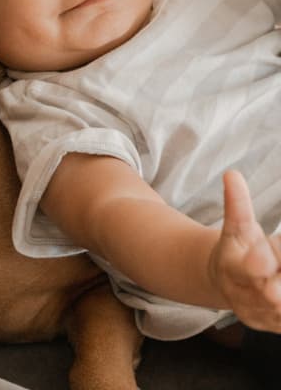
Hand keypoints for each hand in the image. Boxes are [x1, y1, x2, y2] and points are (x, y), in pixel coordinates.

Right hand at [208, 170, 280, 331]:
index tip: (264, 260)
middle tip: (276, 268)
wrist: (227, 283)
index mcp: (233, 268)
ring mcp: (263, 316)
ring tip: (278, 270)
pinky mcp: (277, 327)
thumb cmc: (237, 249)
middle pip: (273, 293)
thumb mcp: (236, 226)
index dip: (261, 263)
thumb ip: (237, 204)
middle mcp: (246, 296)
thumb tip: (232, 174)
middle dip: (280, 280)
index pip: (251, 267)